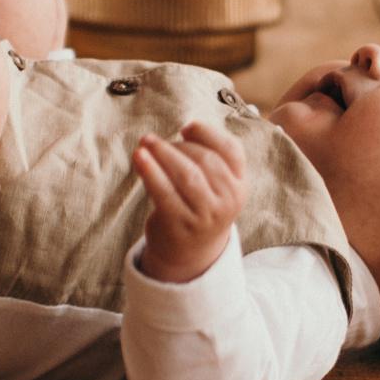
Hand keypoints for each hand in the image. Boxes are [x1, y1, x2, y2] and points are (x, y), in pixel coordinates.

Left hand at [134, 121, 246, 282]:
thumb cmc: (198, 205)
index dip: (208, 133)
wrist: (189, 252)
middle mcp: (228, 200)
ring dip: (163, 154)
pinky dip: (150, 172)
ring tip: (144, 144)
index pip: (231, 149)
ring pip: (187, 174)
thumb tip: (187, 129)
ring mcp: (206, 216)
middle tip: (153, 140)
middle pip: (205, 160)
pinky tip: (139, 158)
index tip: (186, 128)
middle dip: (177, 146)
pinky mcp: (181, 226)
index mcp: (240, 184)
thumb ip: (208, 156)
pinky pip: (165, 193)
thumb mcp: (215, 183)